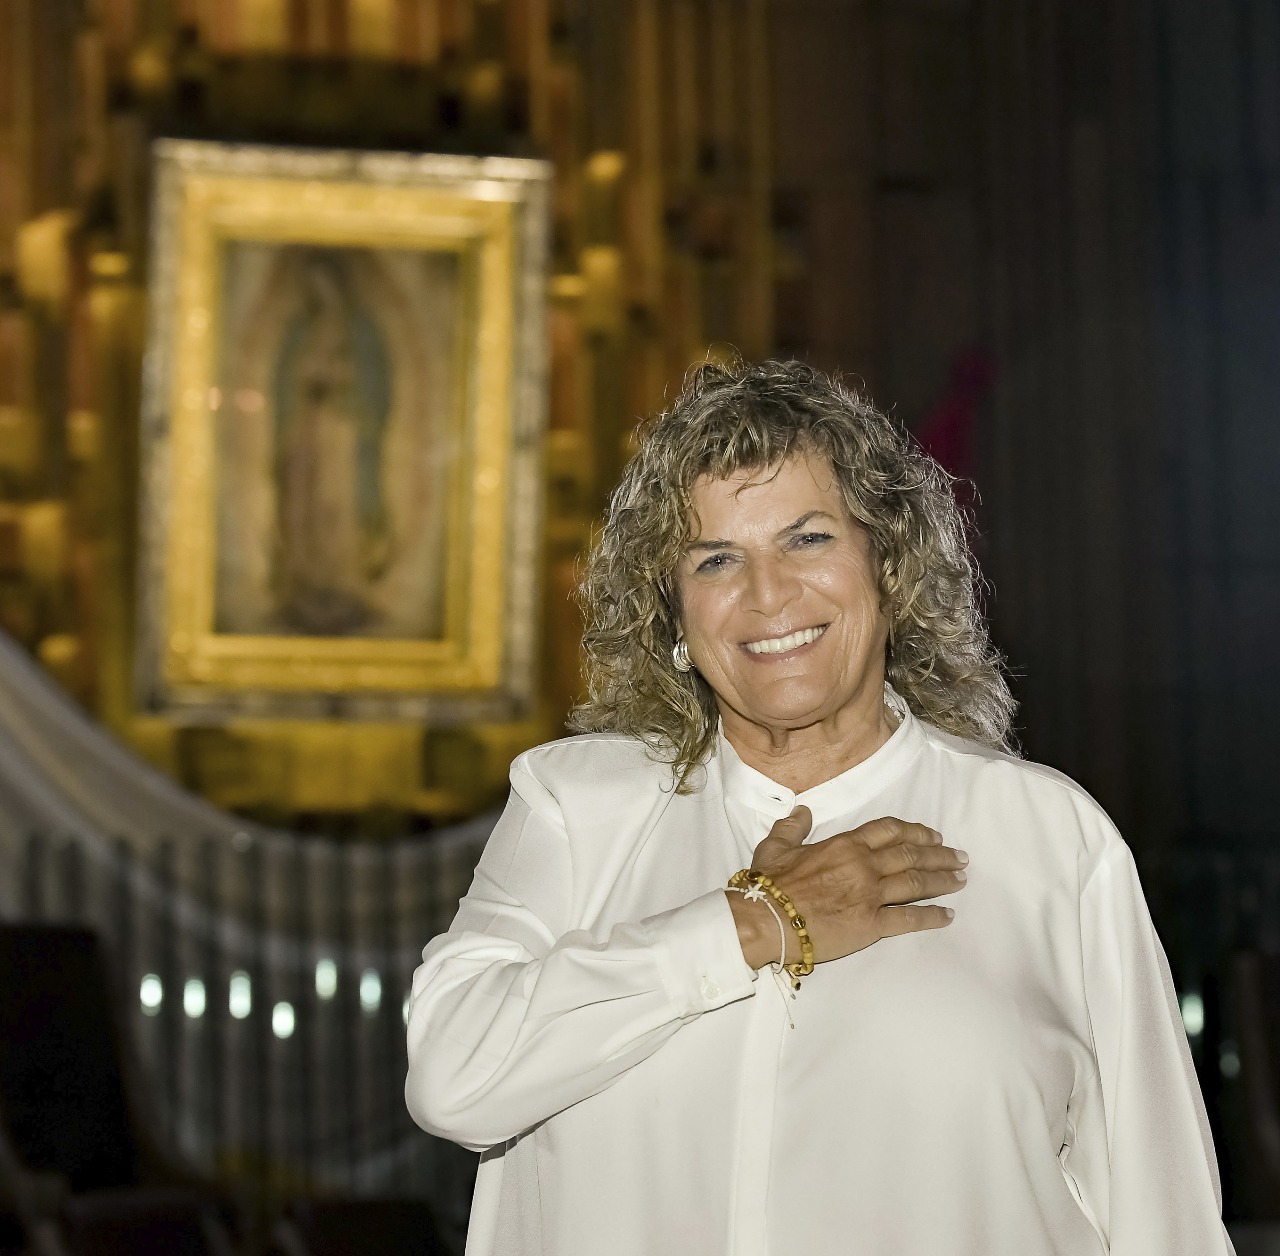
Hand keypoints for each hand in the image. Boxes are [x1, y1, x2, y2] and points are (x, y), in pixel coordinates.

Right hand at [727, 807, 967, 970]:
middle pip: (911, 855)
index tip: (933, 835)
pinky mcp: (871, 924)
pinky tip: (948, 915)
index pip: (889, 831)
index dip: (915, 832)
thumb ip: (792, 827)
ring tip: (961, 879)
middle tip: (959, 857)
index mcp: (844, 844)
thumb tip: (803, 811)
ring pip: (916, 883)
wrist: (766, 918)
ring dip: (942, 880)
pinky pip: (908, 918)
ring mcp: (870, 895)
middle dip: (939, 855)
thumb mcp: (775, 846)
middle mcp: (863, 865)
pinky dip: (931, 916)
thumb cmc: (769, 884)